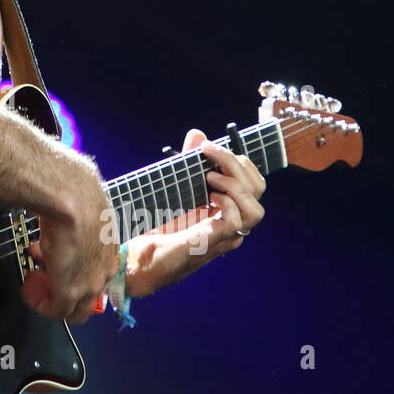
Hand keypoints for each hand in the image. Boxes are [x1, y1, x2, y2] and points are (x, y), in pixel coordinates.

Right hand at [20, 174, 119, 323]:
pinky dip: (42, 304)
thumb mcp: (82, 208)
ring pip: (75, 307)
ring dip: (52, 296)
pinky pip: (56, 310)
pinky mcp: (70, 291)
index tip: (56, 258)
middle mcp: (105, 269)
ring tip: (35, 282)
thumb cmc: (75, 194)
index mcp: (110, 248)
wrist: (70, 200)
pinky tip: (30, 292)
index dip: (74, 268)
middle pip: (89, 294)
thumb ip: (77, 215)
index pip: (97, 272)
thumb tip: (63, 205)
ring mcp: (90, 283)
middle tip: (44, 275)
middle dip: (64, 286)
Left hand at [128, 129, 266, 296]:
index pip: (253, 182)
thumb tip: (198, 134)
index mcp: (225, 208)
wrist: (136, 259)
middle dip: (237, 164)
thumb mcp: (175, 187)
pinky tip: (209, 196)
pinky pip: (236, 222)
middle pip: (257, 190)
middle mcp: (230, 223)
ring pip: (255, 209)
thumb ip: (188, 163)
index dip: (238, 161)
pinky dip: (227, 203)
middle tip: (209, 153)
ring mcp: (224, 236)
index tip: (209, 147)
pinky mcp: (210, 243)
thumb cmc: (155, 226)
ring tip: (210, 177)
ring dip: (235, 185)